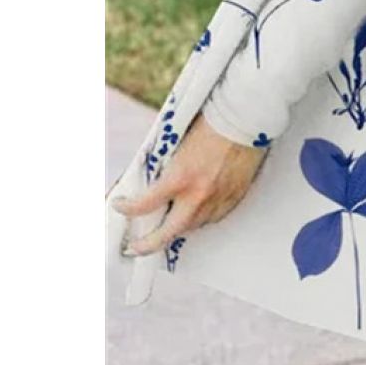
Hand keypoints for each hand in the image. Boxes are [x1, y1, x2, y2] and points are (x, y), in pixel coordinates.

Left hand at [115, 113, 265, 255]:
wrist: (245, 117)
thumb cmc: (212, 123)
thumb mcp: (178, 145)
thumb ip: (166, 168)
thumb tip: (152, 182)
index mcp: (180, 178)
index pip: (144, 205)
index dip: (126, 208)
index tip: (120, 206)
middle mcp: (199, 194)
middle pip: (169, 232)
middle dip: (148, 244)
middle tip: (135, 247)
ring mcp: (219, 199)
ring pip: (193, 227)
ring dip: (177, 227)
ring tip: (168, 225)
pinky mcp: (235, 197)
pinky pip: (215, 217)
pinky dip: (202, 218)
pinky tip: (195, 213)